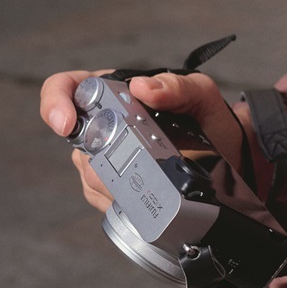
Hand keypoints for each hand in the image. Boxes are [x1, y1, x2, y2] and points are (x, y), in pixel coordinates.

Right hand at [40, 67, 244, 215]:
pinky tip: (146, 197)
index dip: (55, 103)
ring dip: (115, 181)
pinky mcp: (116, 189)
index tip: (65, 124)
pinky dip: (122, 201)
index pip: (67, 87)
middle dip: (98, 157)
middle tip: (134, 165)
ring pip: (88, 174)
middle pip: (76, 141)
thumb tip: (142, 88)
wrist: (231, 162)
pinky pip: (103, 199)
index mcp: (115, 93)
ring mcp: (107, 159)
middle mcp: (104, 125)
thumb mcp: (202, 96)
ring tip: (153, 180)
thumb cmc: (211, 121)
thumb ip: (177, 86)